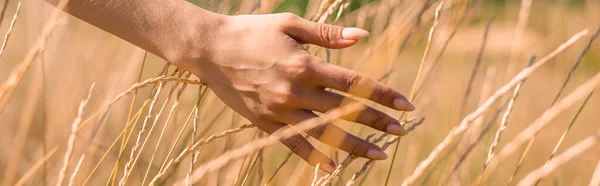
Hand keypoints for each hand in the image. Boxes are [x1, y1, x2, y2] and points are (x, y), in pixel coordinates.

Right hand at [180, 13, 414, 172]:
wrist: (209, 50)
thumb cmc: (252, 31)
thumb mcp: (290, 25)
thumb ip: (327, 34)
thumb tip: (362, 36)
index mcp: (304, 65)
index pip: (353, 82)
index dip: (382, 94)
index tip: (406, 105)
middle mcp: (295, 91)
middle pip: (344, 110)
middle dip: (376, 122)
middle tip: (401, 131)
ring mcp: (279, 110)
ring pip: (324, 132)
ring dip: (353, 145)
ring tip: (379, 155)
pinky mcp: (265, 122)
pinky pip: (293, 144)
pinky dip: (313, 157)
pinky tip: (332, 167)